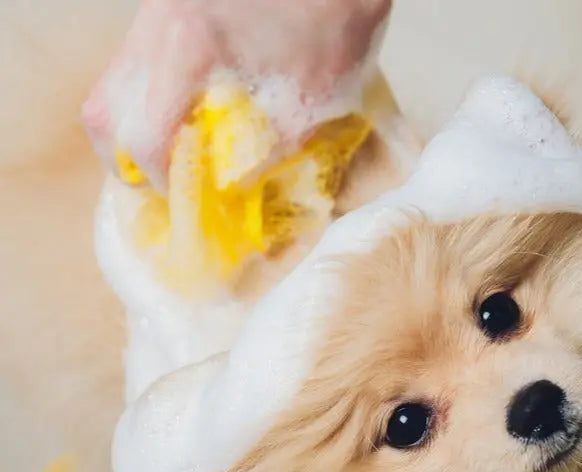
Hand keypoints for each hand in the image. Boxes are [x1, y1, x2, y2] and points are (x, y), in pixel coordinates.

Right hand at [82, 0, 390, 188]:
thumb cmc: (331, 22)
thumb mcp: (309, 97)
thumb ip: (269, 146)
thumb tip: (235, 184)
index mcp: (188, 46)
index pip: (146, 136)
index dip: (162, 179)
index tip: (187, 198)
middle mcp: (155, 26)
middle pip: (105, 112)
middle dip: (128, 160)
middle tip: (165, 182)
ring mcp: (154, 14)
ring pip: (112, 87)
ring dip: (135, 130)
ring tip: (174, 154)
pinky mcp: (166, 9)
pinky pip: (134, 66)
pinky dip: (149, 100)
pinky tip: (186, 115)